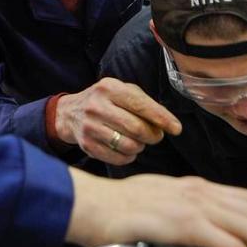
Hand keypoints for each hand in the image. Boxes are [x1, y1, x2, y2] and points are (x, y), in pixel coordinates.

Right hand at [54, 77, 180, 164]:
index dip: (162, 118)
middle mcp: (97, 106)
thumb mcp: (122, 91)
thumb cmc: (105, 101)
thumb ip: (145, 104)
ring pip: (129, 145)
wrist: (70, 113)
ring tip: (138, 141)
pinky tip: (127, 149)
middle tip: (155, 136)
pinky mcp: (87, 145)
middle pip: (137, 128)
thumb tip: (167, 125)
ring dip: (141, 146)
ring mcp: (90, 127)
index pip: (141, 105)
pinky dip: (129, 156)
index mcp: (109, 88)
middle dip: (153, 135)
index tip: (176, 128)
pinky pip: (118, 158)